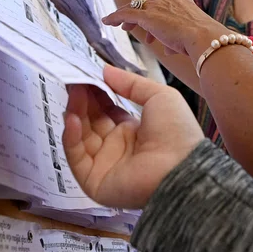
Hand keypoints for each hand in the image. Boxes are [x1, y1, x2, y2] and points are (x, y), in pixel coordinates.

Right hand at [63, 65, 203, 208]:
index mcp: (134, 130)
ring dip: (75, 114)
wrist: (181, 169)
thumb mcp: (160, 96)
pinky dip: (72, 138)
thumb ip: (131, 83)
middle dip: (83, 100)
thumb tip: (105, 70)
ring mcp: (104, 164)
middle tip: (74, 81)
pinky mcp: (94, 181)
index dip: (96, 94)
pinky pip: (77, 158)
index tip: (85, 76)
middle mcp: (117, 147)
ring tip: (73, 93)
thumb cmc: (176, 131)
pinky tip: (73, 118)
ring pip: (81, 137)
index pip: (106, 111)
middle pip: (92, 121)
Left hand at [102, 0, 222, 61]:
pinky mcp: (147, 15)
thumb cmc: (203, 41)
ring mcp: (158, 6)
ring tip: (120, 27)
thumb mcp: (190, 39)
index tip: (154, 32)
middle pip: (148, 5)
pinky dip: (115, 17)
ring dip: (128, 17)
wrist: (205, 39)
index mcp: (183, 2)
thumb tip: (168, 48)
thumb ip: (177, 41)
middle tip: (134, 27)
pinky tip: (107, 21)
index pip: (163, 7)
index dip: (156, 19)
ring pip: (136, 7)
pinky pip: (126, 13)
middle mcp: (169, 0)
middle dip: (141, 18)